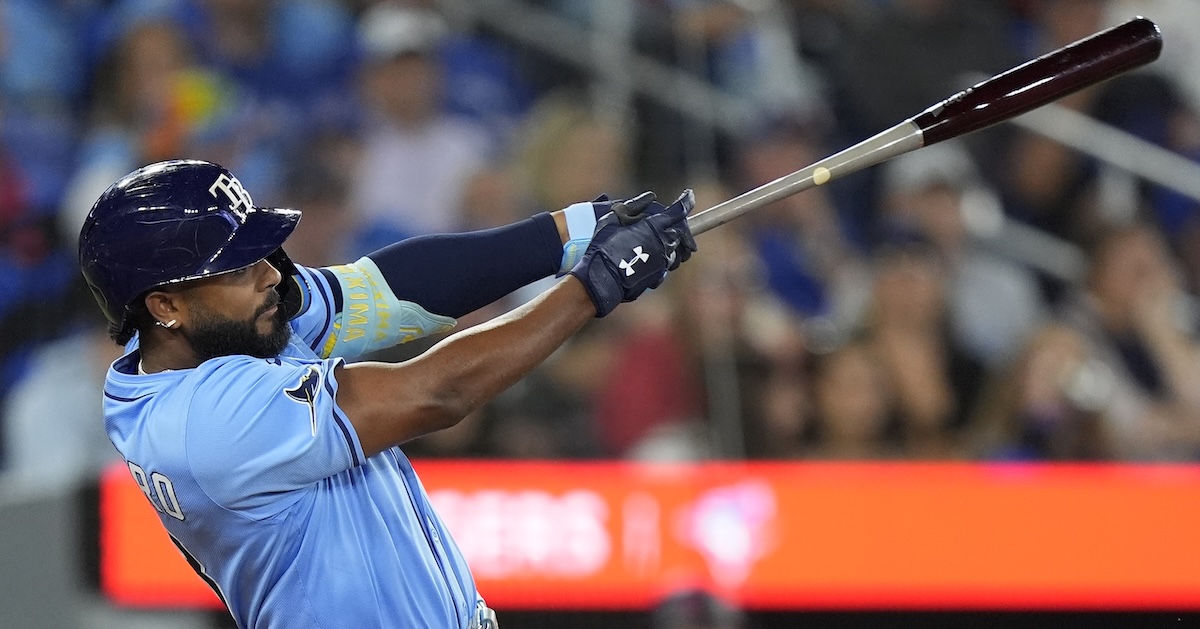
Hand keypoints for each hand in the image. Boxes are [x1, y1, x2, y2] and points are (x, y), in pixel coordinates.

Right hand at [569, 189, 696, 316]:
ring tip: (657, 243)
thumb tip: (650, 197)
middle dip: (679, 228)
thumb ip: (634, 205)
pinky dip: (661, 260)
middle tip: (670, 225)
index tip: (689, 195)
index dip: (686, 201)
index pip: (678, 211)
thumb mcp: (613, 219)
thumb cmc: (604, 247)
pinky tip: (648, 259)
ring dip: (672, 245)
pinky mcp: (660, 275)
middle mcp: (663, 242)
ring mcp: (663, 261)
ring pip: (677, 250)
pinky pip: (666, 265)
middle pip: (682, 233)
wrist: (603, 279)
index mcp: (654, 226)